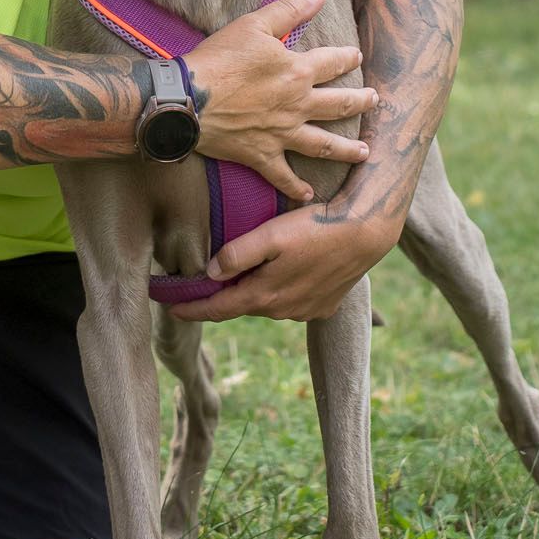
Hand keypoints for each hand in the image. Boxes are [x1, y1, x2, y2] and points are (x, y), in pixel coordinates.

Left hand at [168, 204, 397, 321]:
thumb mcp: (271, 234)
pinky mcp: (325, 306)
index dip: (193, 310)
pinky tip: (284, 276)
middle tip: (201, 287)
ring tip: (243, 277)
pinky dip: (281, 293)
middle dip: (222, 298)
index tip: (171, 309)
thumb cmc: (316, 226)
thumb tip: (209, 273)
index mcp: (265, 295)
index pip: (219, 309)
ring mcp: (306, 311)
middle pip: (243, 305)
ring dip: (254, 293)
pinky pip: (293, 303)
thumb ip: (238, 254)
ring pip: (269, 304)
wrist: (367, 231)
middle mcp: (284, 311)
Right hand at [182, 0, 374, 202]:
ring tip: (364, 153)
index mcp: (298, 72)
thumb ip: (290, 9)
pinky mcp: (261, 155)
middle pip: (339, 106)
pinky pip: (283, 175)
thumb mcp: (254, 24)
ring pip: (323, 145)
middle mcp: (297, 105)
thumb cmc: (219, 59)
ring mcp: (281, 134)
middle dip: (360, 102)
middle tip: (375, 101)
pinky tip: (309, 195)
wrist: (187, 99)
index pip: (333, 63)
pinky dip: (296, 186)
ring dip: (346, 150)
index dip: (348, 58)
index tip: (358, 57)